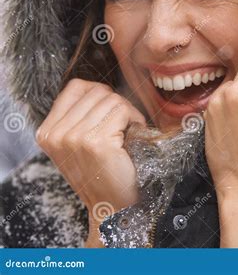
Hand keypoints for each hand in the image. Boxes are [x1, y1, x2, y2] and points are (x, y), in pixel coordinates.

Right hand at [35, 79, 145, 243]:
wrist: (111, 206)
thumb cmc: (102, 173)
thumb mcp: (78, 144)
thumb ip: (80, 117)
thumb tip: (102, 89)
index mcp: (47, 132)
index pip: (76, 87)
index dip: (100, 92)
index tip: (111, 109)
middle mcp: (56, 134)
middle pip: (97, 91)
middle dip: (117, 103)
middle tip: (125, 124)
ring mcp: (74, 138)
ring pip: (111, 99)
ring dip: (128, 112)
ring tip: (128, 132)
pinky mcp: (96, 142)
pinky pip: (122, 111)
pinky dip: (135, 120)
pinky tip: (133, 136)